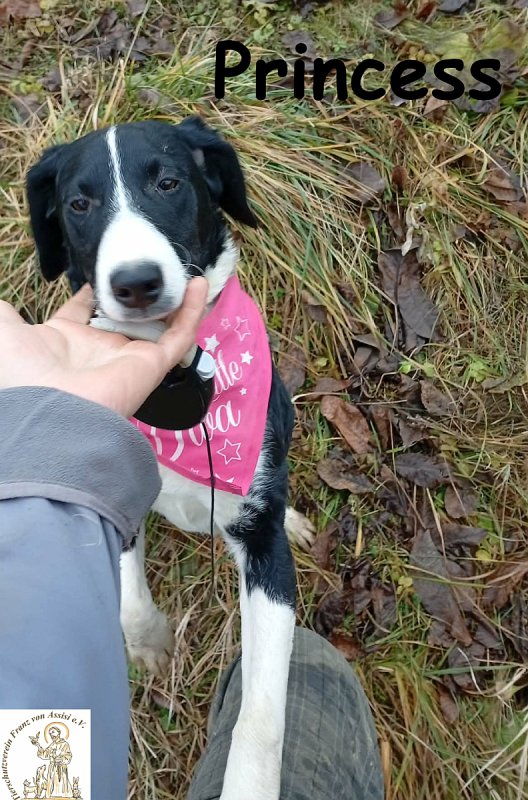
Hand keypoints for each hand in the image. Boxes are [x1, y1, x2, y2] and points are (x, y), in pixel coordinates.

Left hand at [0, 278, 207, 416]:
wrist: (47, 409)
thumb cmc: (25, 374)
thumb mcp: (6, 333)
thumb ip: (6, 315)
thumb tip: (1, 304)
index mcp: (68, 341)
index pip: (86, 311)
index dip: (94, 292)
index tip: (103, 272)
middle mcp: (101, 350)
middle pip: (128, 319)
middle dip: (140, 296)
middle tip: (152, 270)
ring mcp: (130, 358)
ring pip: (161, 326)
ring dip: (175, 301)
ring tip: (184, 272)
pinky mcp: (153, 365)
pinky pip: (180, 336)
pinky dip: (193, 311)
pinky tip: (199, 285)